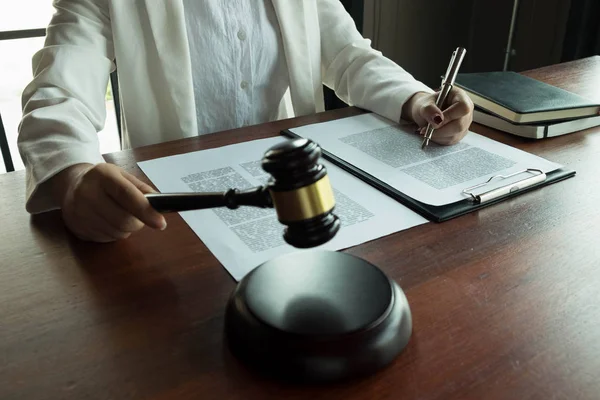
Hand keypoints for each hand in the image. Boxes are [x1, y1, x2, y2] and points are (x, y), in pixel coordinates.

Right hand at [51, 163, 166, 241]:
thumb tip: (160, 205)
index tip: (161, 223)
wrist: (71, 185)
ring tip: (121, 216)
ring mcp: (79, 212)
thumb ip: (142, 189)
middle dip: (138, 222)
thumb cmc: (103, 181)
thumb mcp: (122, 176)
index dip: (145, 210)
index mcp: (103, 175)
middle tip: (139, 217)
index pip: (126, 195)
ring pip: (116, 232)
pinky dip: (113, 233)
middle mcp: (87, 193)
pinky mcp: (77, 228)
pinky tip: (108, 222)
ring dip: (126, 229)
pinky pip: (105, 239)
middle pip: (122, 219)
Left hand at [403, 87, 473, 144]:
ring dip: (438, 135)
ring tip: (426, 129)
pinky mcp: (460, 133)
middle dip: (440, 130)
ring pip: (455, 135)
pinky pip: (451, 140)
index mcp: (459, 96)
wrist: (426, 112)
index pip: (463, 108)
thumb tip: (438, 119)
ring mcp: (465, 123)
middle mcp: (466, 110)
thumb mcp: (423, 104)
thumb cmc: (426, 105)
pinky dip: (439, 139)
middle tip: (426, 129)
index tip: (435, 122)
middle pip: (460, 125)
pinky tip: (432, 133)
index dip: (449, 116)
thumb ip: (429, 110)